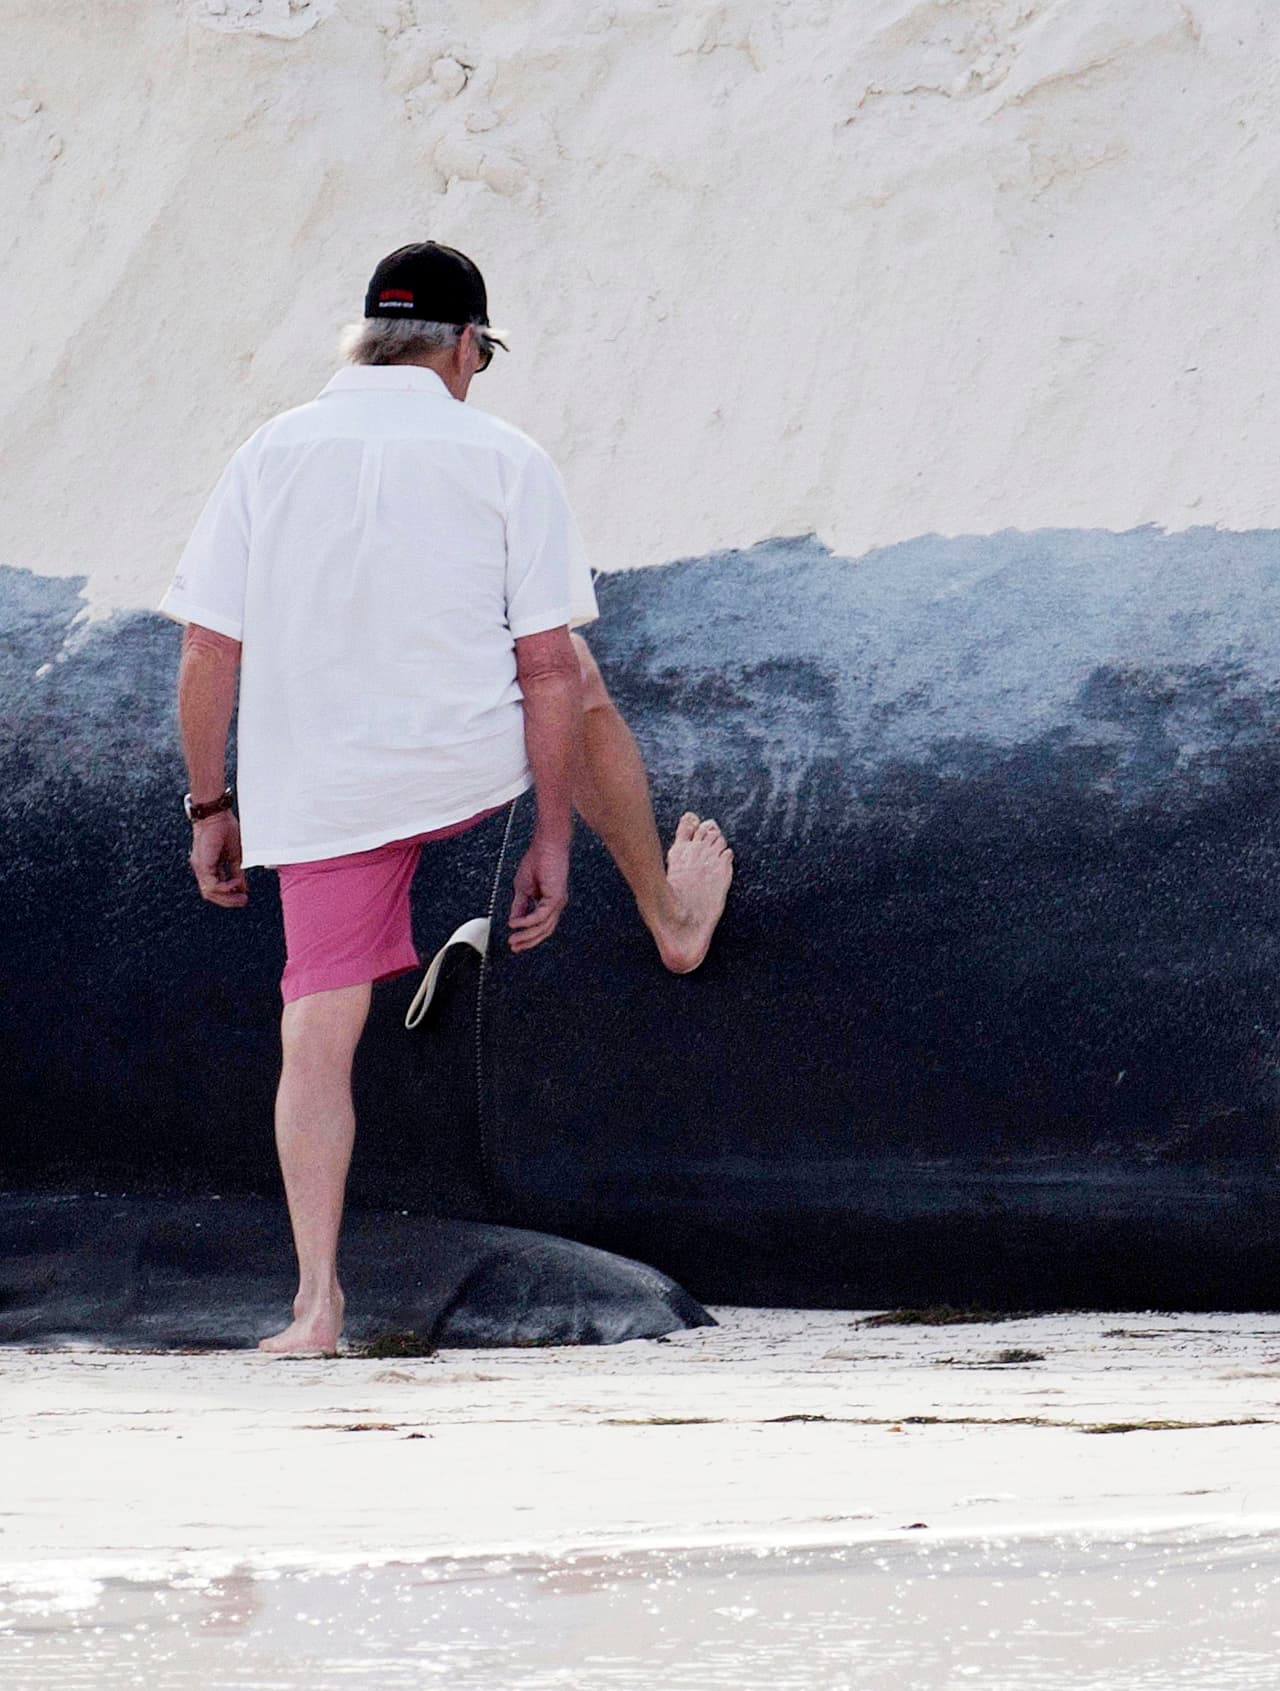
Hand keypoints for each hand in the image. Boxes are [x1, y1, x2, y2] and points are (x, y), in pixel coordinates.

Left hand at [189, 811, 248, 907]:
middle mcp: (201, 868)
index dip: (228, 895)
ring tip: (241, 895)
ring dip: (226, 897)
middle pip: (210, 894)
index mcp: (208, 866)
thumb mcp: (234, 855)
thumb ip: (236, 871)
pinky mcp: (202, 865)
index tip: (243, 897)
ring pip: (209, 892)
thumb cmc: (224, 829)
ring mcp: (200, 867)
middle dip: (228, 901)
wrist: (215, 815)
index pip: (215, 887)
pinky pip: (212, 884)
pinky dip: (225, 886)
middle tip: (243, 901)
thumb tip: (243, 886)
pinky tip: (236, 882)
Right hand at [507, 830, 568, 951]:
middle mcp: (555, 904)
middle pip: (544, 931)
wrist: (546, 845)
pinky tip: (515, 923)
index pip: (541, 926)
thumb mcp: (523, 888)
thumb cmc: (538, 860)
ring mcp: (557, 902)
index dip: (528, 936)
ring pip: (543, 927)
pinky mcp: (555, 897)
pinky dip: (526, 922)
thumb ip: (519, 906)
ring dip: (526, 935)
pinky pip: (540, 916)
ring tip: (513, 939)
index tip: (515, 943)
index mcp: (549, 902)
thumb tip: (514, 919)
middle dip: (528, 941)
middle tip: (514, 947)